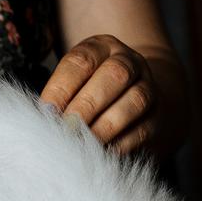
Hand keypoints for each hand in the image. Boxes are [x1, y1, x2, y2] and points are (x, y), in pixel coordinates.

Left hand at [40, 34, 159, 156]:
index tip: (47, 112)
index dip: (61, 88)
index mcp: (101, 48)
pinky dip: (120, 144)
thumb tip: (44, 120)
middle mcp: (129, 62)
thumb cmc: (87, 92)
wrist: (131, 99)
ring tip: (82, 143)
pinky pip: (143, 129)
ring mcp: (148, 87)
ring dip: (105, 126)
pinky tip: (100, 152)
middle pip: (115, 75)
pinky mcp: (157, 117)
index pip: (81, 61)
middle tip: (67, 128)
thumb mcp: (71, 83)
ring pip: (135, 101)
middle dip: (87, 105)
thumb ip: (59, 97)